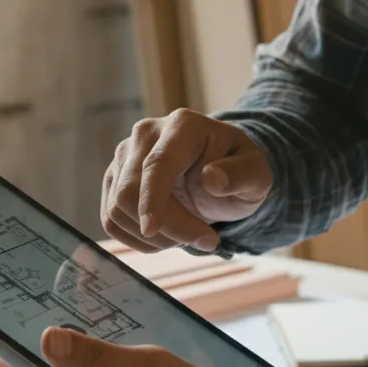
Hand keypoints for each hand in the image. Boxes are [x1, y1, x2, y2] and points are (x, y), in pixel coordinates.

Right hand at [102, 108, 271, 252]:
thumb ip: (240, 174)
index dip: (151, 198)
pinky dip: (137, 239)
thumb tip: (212, 178)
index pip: (156, 164)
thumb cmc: (238, 170)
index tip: (151, 228)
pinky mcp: (114, 179)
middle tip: (206, 240)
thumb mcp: (257, 173)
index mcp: (183, 126)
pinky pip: (111, 219)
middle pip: (131, 191)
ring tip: (189, 234)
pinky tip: (166, 236)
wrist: (220, 171)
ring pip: (117, 209)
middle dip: (166, 227)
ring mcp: (124, 156)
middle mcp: (145, 135)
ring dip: (153, 238)